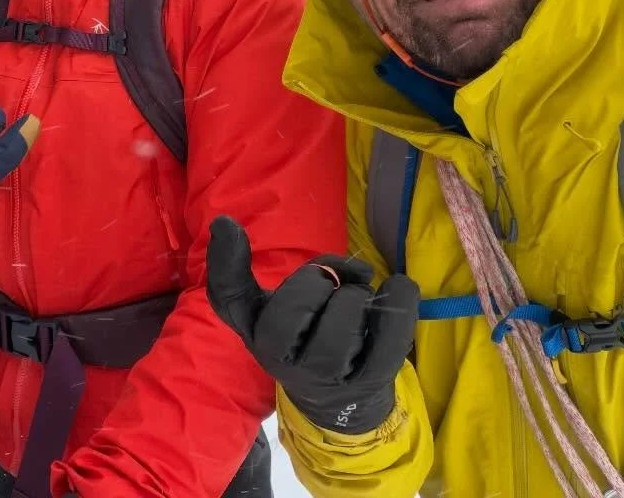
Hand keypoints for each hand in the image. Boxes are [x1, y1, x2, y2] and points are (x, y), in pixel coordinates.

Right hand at [205, 215, 418, 433]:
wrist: (337, 401)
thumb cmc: (299, 338)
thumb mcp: (264, 311)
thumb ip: (242, 271)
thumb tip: (223, 222)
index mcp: (258, 338)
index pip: (233, 299)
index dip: (228, 262)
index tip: (228, 224)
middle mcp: (287, 364)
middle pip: (298, 301)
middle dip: (320, 279)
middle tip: (331, 285)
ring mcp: (332, 376)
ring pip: (345, 315)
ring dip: (357, 292)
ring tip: (358, 297)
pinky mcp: (373, 379)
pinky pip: (392, 331)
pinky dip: (400, 298)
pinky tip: (397, 287)